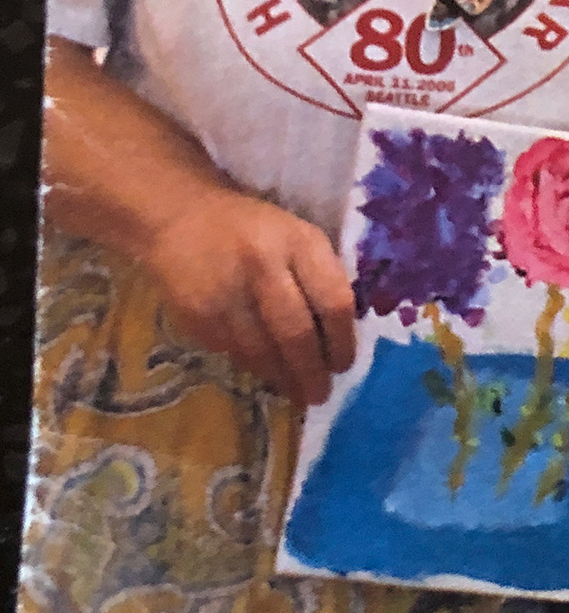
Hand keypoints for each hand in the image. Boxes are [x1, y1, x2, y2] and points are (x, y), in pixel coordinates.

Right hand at [141, 192, 355, 404]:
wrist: (178, 217)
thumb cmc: (253, 227)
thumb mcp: (297, 235)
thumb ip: (319, 275)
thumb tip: (340, 332)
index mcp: (298, 242)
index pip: (333, 301)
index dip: (344, 340)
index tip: (346, 364)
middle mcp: (262, 268)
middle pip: (296, 333)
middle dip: (312, 372)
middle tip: (321, 395)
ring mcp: (225, 295)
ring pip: (262, 351)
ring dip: (284, 379)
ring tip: (299, 395)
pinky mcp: (196, 317)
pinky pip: (233, 352)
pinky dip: (254, 368)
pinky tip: (268, 375)